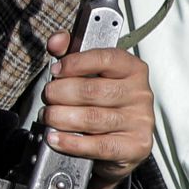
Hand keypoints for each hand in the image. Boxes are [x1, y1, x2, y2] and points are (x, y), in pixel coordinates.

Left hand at [40, 31, 154, 188]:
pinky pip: (99, 145)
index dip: (76, 63)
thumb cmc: (100, 103)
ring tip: (48, 117)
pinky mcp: (136, 146)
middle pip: (92, 91)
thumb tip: (56, 42)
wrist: (116, 143)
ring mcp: (140, 121)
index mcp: (132, 70)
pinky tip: (55, 138)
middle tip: (47, 97)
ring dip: (60, 117)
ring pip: (92, 118)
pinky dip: (71, 142)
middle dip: (59, 93)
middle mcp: (141, 94)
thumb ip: (70, 52)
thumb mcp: (87, 73)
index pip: (105, 59)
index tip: (56, 70)